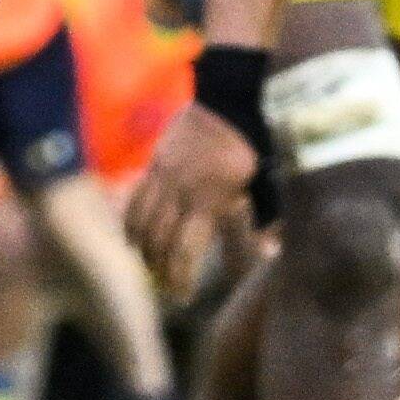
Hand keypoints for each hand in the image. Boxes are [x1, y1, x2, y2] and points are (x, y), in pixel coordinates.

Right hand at [125, 100, 258, 296]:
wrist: (225, 102)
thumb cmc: (248, 148)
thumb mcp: (261, 185)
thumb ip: (258, 220)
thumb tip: (269, 251)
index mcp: (209, 201)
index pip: (186, 250)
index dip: (181, 277)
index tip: (182, 296)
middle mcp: (180, 193)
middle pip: (160, 242)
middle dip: (161, 270)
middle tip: (167, 288)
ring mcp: (162, 179)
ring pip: (142, 224)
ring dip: (144, 252)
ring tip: (150, 269)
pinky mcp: (153, 167)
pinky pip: (135, 202)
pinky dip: (131, 226)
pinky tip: (133, 242)